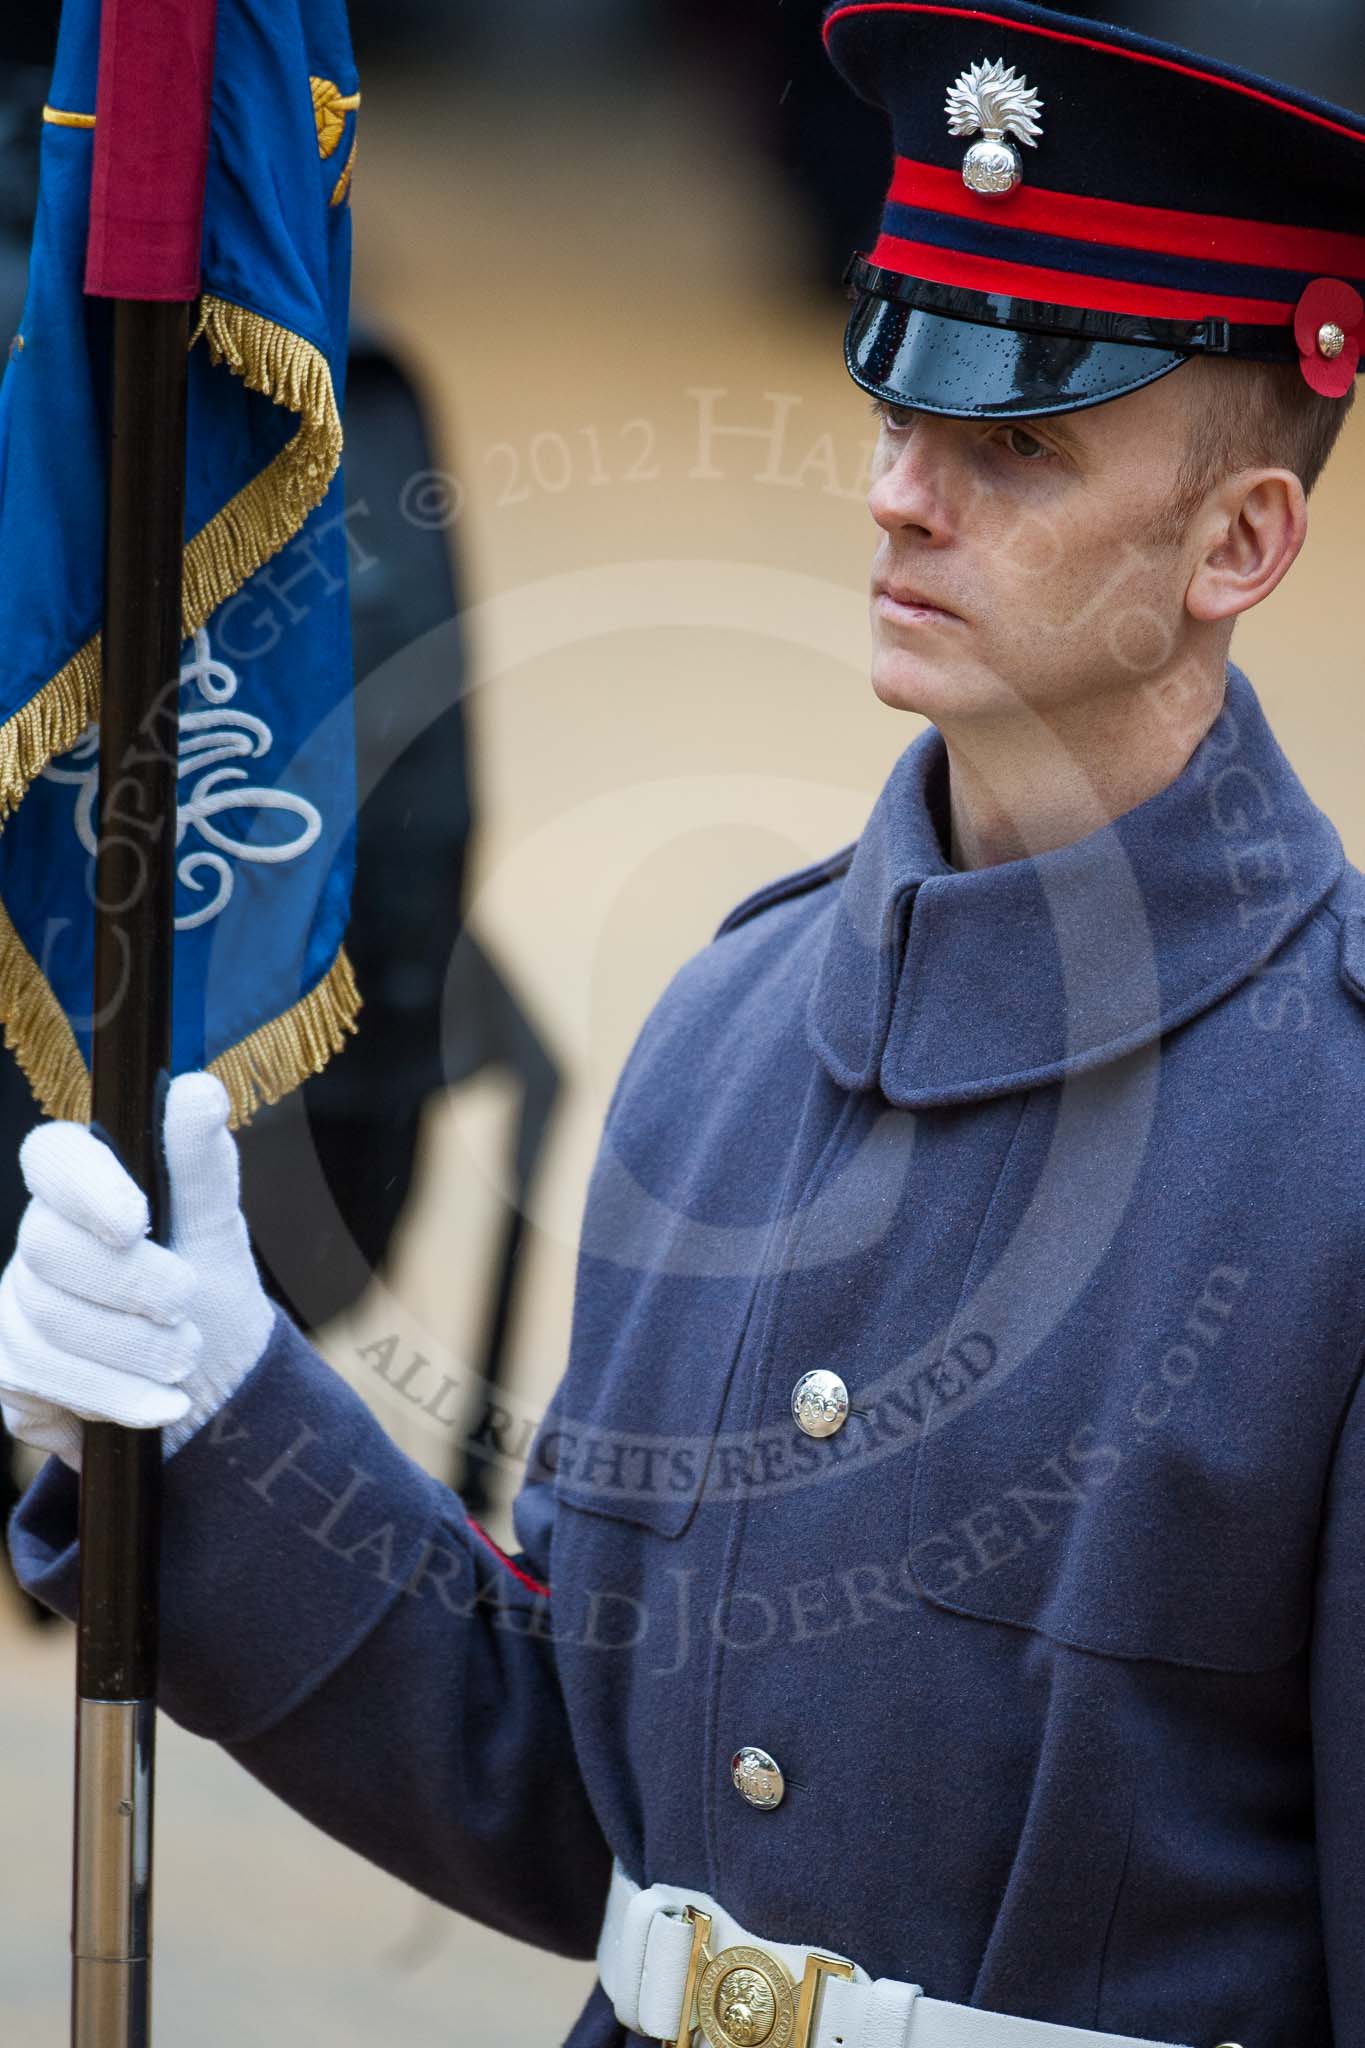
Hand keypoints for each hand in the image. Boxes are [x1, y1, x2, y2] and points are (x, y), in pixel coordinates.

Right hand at [0, 1072, 275, 1469]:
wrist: (209, 1380)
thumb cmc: (204, 1282)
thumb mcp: (215, 1224)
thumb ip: (202, 1162)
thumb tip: (198, 1089)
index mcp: (83, 1186)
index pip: (53, 1157)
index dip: (85, 1186)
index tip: (136, 1222)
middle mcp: (36, 1242)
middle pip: (49, 1251)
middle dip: (132, 1286)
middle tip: (187, 1304)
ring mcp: (13, 1309)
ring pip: (48, 1326)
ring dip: (133, 1351)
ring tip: (186, 1356)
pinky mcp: (11, 1376)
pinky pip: (45, 1387)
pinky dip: (117, 1400)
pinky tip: (162, 1407)